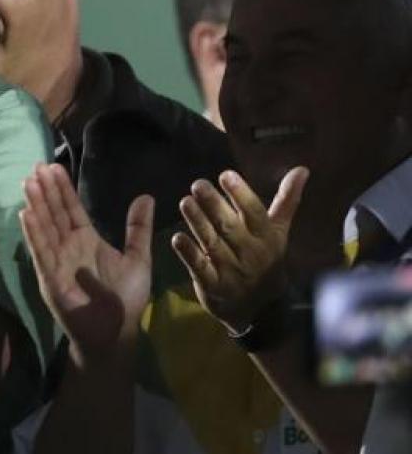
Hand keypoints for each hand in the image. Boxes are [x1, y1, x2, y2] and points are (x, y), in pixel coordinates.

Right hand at [19, 163, 153, 357]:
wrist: (116, 332)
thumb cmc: (126, 298)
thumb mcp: (138, 258)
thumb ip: (138, 229)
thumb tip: (146, 196)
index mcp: (86, 239)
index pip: (71, 208)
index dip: (62, 189)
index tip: (52, 166)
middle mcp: (67, 246)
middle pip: (54, 213)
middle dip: (45, 190)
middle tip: (35, 166)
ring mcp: (56, 261)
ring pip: (44, 227)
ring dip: (36, 205)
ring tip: (28, 182)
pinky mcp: (50, 278)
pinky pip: (41, 252)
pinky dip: (33, 233)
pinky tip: (26, 214)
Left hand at [170, 167, 307, 332]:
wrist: (261, 309)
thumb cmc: (266, 259)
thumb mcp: (277, 232)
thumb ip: (286, 201)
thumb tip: (301, 169)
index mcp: (267, 238)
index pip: (255, 213)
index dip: (241, 194)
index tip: (226, 174)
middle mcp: (250, 254)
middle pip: (230, 227)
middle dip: (214, 205)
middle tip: (197, 184)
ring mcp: (232, 272)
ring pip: (213, 244)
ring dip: (198, 223)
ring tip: (185, 202)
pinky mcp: (213, 287)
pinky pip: (200, 269)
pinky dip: (189, 254)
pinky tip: (176, 238)